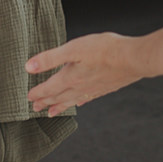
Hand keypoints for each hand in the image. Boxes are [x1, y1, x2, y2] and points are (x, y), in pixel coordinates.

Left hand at [26, 32, 142, 116]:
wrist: (133, 59)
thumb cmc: (105, 50)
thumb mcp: (73, 48)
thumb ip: (50, 58)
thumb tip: (29, 67)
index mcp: (70, 77)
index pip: (49, 88)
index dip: (37, 93)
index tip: (28, 98)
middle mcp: (80, 87)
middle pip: (58, 97)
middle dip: (46, 102)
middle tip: (35, 109)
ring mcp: (93, 89)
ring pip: (72, 100)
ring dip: (60, 106)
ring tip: (52, 113)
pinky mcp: (105, 88)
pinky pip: (87, 98)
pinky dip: (79, 102)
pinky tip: (79, 102)